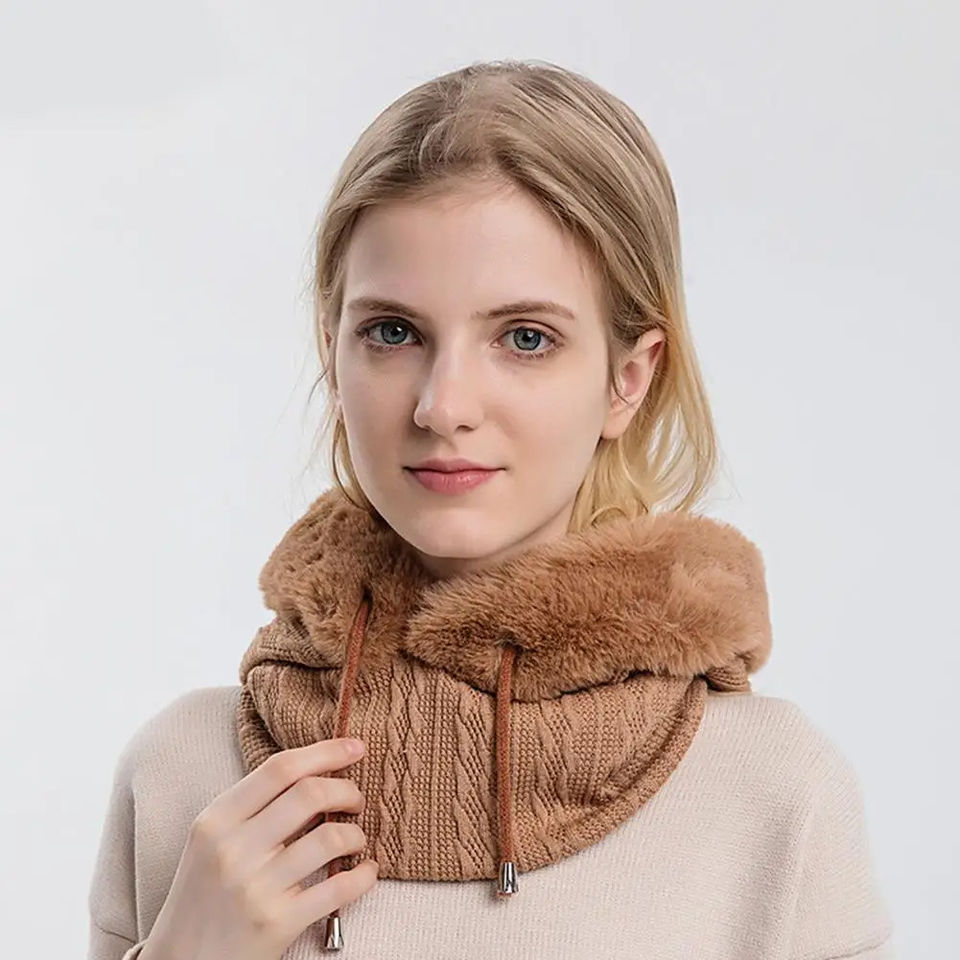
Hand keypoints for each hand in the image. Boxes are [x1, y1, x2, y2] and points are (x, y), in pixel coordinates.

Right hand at [139, 737, 376, 959]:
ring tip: (355, 839)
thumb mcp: (212, 839)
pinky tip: (366, 871)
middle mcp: (233, 850)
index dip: (326, 752)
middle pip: (310, 794)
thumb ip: (254, 805)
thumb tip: (317, 769)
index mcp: (216, 820)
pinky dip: (363, 876)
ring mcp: (255, 888)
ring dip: (356, 834)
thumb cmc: (205, 891)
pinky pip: (338, 888)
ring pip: (330, 838)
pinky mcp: (277, 924)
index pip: (280, 768)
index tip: (355, 747)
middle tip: (356, 800)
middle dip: (347, 790)